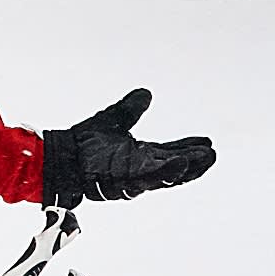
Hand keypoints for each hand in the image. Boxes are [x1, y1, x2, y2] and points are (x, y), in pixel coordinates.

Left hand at [42, 88, 217, 204]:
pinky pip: (148, 178)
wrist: (61, 155)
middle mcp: (141, 168)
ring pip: (166, 175)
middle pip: (175, 167)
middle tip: (213, 154)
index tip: (207, 143)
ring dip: (187, 169)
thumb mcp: (113, 119)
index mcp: (141, 156)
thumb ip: (131, 109)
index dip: (190, 148)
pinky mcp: (123, 181)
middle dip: (196, 163)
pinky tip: (180, 163)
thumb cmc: (83, 144)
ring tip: (206, 158)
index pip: (172, 152)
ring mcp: (133, 177)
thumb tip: (146, 93)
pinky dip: (165, 172)